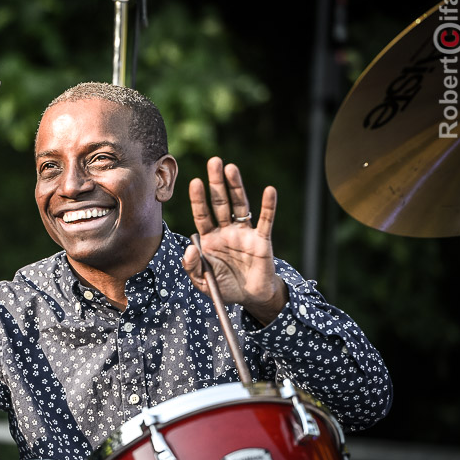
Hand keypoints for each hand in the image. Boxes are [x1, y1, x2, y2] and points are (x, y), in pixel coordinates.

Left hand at [181, 157, 287, 324]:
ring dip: (236, 187)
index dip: (198, 199)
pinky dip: (268, 206)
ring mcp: (244, 233)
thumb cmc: (224, 287)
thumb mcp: (203, 281)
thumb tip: (189, 247)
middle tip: (213, 161)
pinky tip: (269, 191)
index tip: (195, 181)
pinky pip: (265, 220)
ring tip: (231, 168)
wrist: (250, 298)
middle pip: (220, 202)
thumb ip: (192, 266)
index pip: (202, 214)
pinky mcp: (262, 240)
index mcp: (209, 238)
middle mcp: (226, 230)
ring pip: (239, 205)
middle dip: (216, 183)